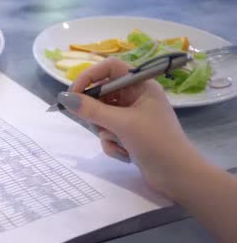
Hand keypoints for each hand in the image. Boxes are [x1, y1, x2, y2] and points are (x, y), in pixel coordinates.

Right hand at [57, 57, 201, 197]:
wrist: (177, 175)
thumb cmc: (155, 142)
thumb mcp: (122, 123)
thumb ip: (91, 110)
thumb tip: (64, 98)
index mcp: (141, 86)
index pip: (110, 68)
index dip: (89, 76)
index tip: (73, 94)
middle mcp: (136, 98)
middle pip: (102, 94)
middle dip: (96, 112)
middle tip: (96, 124)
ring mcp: (132, 117)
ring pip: (102, 116)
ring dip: (105, 131)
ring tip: (118, 141)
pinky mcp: (129, 135)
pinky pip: (108, 133)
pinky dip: (111, 143)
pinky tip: (125, 154)